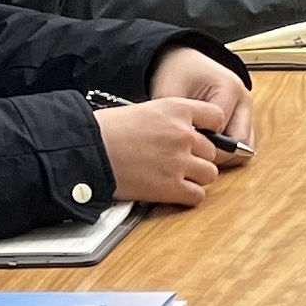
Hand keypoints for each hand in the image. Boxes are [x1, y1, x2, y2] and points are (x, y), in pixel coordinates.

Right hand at [98, 96, 231, 204]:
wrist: (88, 150)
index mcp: (178, 110)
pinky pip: (198, 195)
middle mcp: (184, 134)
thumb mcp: (146, 110)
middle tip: (179, 161)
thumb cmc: (107, 130)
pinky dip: (189, 196)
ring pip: (210, 173)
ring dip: (197, 177)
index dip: (210, 129)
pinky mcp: (170, 187)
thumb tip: (189, 132)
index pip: (217, 117)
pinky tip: (175, 191)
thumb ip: (172, 120)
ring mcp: (179, 161)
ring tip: (177, 176)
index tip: (203, 136)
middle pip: (213, 150)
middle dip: (198, 157)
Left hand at [151, 42, 254, 147]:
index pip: (223, 132)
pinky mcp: (246, 118)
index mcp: (229, 88)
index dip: (202, 145)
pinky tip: (208, 148)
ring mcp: (247, 109)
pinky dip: (228, 153)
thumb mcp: (171, 95)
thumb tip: (185, 151)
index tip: (183, 146)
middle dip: (216, 154)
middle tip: (192, 153)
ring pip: (245, 147)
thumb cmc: (176, 76)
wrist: (183, 63)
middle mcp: (244, 99)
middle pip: (240, 143)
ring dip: (224, 155)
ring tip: (200, 150)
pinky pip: (244, 145)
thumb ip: (179, 120)